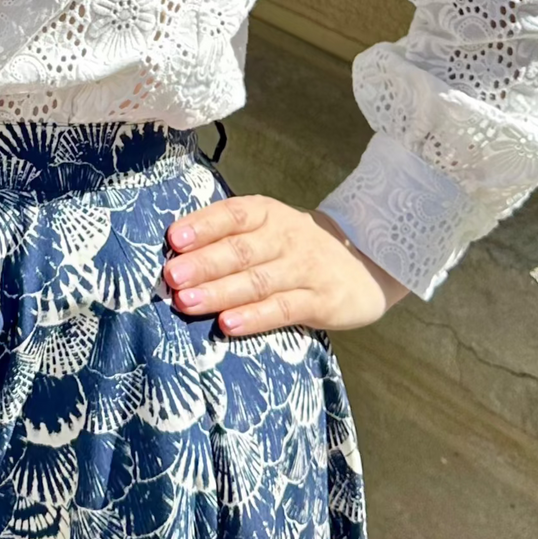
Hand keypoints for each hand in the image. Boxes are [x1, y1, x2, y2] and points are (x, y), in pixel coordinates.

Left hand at [162, 194, 409, 333]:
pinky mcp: (322, 301)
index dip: (203, 225)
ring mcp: (305, 268)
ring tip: (187, 302)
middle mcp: (286, 237)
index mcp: (267, 214)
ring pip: (257, 281)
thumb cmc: (295, 248)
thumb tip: (176, 255)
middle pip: (240, 250)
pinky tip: (228, 325)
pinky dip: (255, 317)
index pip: (232, 214)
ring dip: (220, 292)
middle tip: (172, 276)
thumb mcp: (268, 230)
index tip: (174, 239)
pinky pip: (284, 309)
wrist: (366, 262)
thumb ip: (229, 239)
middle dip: (203, 263)